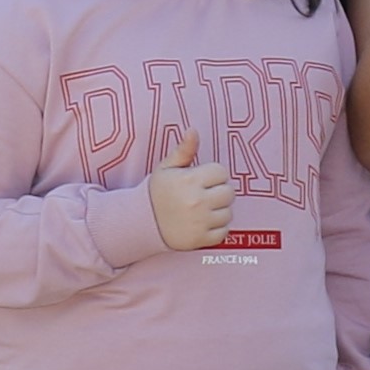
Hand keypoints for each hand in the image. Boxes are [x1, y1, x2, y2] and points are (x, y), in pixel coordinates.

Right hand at [146, 127, 237, 253]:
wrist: (141, 222)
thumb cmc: (157, 192)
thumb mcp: (166, 168)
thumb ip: (184, 150)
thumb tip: (193, 131)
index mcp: (190, 180)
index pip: (221, 172)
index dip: (213, 175)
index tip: (201, 181)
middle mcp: (197, 201)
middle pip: (229, 192)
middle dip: (218, 192)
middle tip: (203, 195)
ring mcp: (200, 221)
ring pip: (228, 212)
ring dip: (218, 211)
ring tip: (200, 210)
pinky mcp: (201, 239)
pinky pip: (224, 231)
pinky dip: (215, 229)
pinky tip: (201, 224)